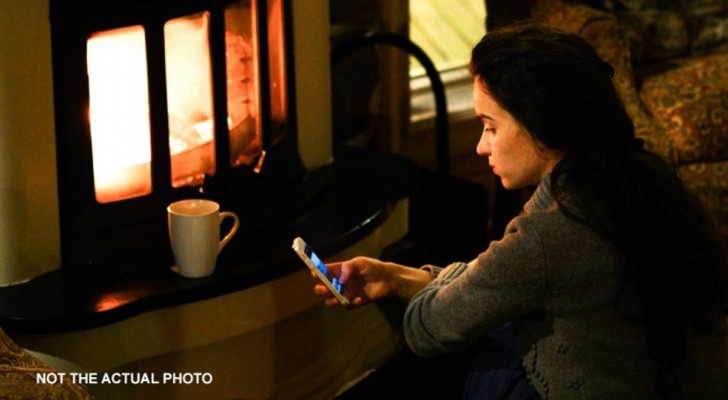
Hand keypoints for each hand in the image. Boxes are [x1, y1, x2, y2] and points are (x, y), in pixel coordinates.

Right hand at [312, 257, 430, 307]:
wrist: (388, 279)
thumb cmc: (373, 267)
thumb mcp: (361, 262)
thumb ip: (349, 268)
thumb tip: (340, 278)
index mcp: (339, 270)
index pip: (324, 272)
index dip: (317, 273)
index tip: (313, 273)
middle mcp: (340, 282)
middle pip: (323, 288)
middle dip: (320, 289)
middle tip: (323, 288)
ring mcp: (346, 293)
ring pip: (331, 299)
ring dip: (330, 300)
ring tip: (335, 297)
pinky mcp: (354, 302)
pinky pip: (346, 305)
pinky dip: (350, 303)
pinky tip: (358, 299)